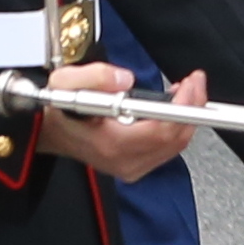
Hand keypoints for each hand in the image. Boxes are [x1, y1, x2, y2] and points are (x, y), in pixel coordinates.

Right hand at [39, 60, 201, 182]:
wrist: (49, 131)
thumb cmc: (58, 109)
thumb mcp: (64, 82)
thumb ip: (94, 77)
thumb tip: (124, 79)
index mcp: (110, 143)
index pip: (160, 131)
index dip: (182, 107)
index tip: (190, 84)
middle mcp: (123, 161)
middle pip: (174, 139)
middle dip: (191, 107)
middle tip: (194, 81)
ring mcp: (131, 167)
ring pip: (175, 145)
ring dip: (187, 116)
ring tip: (187, 90)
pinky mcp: (135, 166)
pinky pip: (167, 149)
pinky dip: (177, 126)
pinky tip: (174, 107)